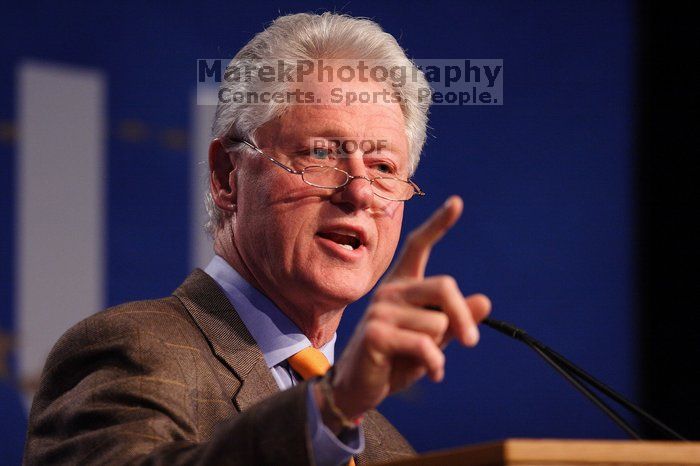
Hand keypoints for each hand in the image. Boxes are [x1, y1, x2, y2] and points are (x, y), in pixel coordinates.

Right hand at [329, 195, 491, 421]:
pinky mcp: (376, 333)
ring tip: (422, 361)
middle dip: (462, 317)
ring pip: (437, 323)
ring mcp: (380, 310)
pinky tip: (430, 373)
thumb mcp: (433, 339)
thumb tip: (485, 301)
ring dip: (438, 349)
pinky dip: (434, 364)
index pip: (418, 246)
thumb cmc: (397, 360)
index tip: (457, 202)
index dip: (438, 224)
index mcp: (402, 285)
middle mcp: (390, 290)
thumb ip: (455, 320)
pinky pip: (424, 345)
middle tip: (471, 342)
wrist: (359, 387)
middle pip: (444, 286)